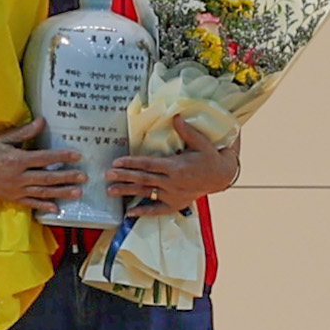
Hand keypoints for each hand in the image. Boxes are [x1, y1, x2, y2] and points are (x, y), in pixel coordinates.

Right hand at [0, 128, 88, 207]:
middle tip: (84, 177)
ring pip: (43, 192)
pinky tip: (56, 208)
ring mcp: (15, 189)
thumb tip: (42, 122)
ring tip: (78, 192)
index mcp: (17, 159)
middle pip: (48, 177)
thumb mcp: (2, 139)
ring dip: (61, 192)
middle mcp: (18, 176)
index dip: (62, 156)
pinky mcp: (11, 197)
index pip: (45, 158)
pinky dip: (44, 206)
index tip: (77, 155)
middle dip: (67, 177)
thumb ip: (24, 133)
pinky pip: (30, 203)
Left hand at [109, 119, 237, 214]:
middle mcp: (173, 182)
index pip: (149, 165)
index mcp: (176, 167)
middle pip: (144, 179)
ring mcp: (174, 195)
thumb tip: (176, 116)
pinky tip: (130, 213)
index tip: (116, 162)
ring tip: (110, 191)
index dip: (131, 163)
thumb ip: (187, 131)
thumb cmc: (210, 157)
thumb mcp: (202, 143)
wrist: (222, 176)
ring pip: (147, 193)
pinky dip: (144, 212)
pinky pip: (158, 210)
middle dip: (124, 177)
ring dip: (128, 192)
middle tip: (107, 175)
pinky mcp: (177, 204)